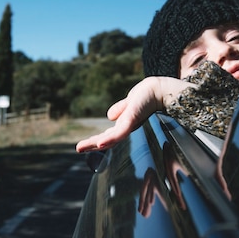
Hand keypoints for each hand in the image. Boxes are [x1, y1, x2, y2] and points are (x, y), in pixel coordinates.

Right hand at [75, 77, 195, 152]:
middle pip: (107, 139)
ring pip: (112, 138)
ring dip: (97, 144)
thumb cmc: (148, 95)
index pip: (108, 135)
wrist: (161, 89)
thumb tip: (110, 116)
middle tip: (77, 148)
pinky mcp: (133, 119)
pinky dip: (111, 139)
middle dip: (92, 145)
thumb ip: (121, 109)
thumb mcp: (131, 102)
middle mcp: (128, 127)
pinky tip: (101, 143)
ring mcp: (130, 124)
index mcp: (125, 124)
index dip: (95, 140)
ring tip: (84, 148)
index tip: (81, 146)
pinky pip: (121, 131)